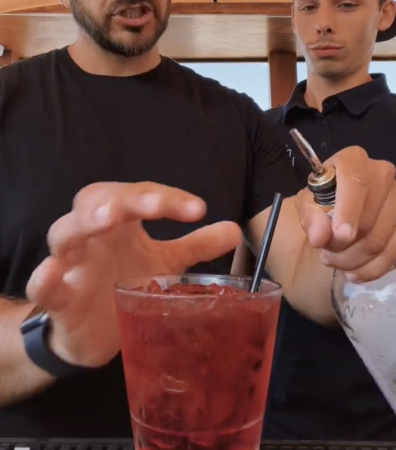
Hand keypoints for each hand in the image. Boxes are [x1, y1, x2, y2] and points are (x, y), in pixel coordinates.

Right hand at [26, 182, 241, 367]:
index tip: (198, 209)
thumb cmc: (122, 282)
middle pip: (96, 201)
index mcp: (119, 222)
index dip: (167, 197)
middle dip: (124, 199)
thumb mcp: (163, 264)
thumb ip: (194, 247)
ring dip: (85, 223)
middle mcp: (93, 235)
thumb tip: (234, 230)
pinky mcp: (57, 299)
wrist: (90, 332)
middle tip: (152, 204)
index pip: (139, 196)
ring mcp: (71, 264)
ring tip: (109, 218)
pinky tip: (53, 274)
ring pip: (65, 232)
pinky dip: (45, 278)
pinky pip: (43, 285)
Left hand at [294, 146, 395, 280]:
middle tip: (325, 255)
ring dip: (355, 260)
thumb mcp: (308, 201)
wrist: (344, 200)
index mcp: (354, 161)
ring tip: (335, 263)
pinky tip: (355, 273)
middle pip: (370, 218)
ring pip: (382, 240)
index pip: (356, 183)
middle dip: (344, 245)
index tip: (340, 236)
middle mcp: (382, 174)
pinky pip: (395, 253)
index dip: (349, 211)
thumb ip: (310, 216)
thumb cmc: (323, 196)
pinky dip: (373, 269)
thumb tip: (320, 237)